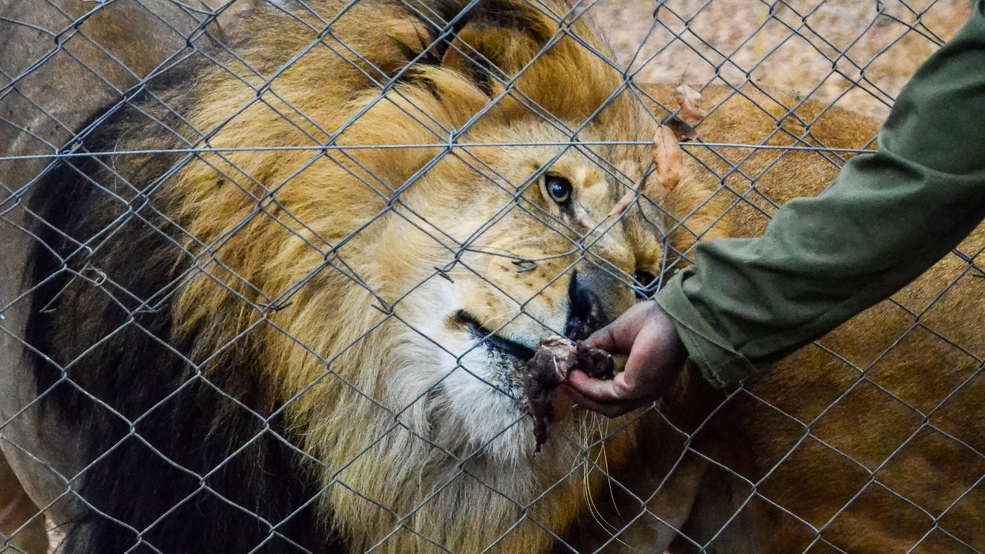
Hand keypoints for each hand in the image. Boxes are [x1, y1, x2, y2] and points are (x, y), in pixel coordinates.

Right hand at [562, 301, 686, 417]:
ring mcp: (641, 393)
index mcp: (645, 379)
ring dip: (583, 395)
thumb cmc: (651, 321)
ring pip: (606, 405)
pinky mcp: (634, 389)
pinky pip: (604, 393)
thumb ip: (598, 346)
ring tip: (566, 382)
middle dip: (584, 397)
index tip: (573, 376)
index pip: (617, 393)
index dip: (593, 388)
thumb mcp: (616, 335)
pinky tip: (575, 377)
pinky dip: (586, 387)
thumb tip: (575, 353)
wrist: (670, 316)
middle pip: (609, 406)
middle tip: (565, 385)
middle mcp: (645, 391)